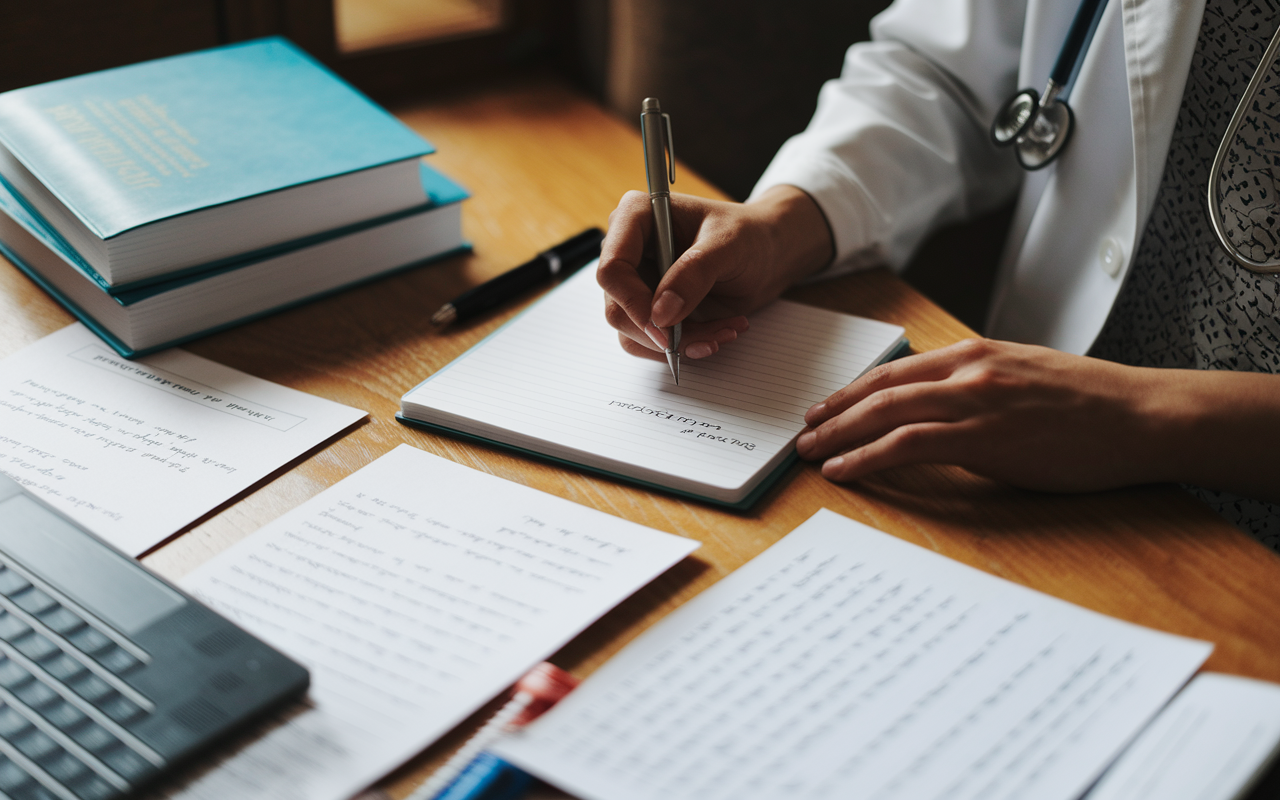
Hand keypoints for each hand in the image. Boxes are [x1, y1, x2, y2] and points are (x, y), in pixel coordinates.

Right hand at [598, 185, 832, 360]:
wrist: (767, 255)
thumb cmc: (748, 236)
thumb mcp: (728, 245)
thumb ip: (694, 274)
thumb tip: (660, 314)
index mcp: (637, 218)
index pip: (612, 268)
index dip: (631, 302)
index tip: (663, 327)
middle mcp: (630, 252)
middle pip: (617, 307)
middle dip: (662, 331)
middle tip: (708, 336)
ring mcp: (638, 284)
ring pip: (634, 332)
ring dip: (681, 342)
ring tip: (724, 331)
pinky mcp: (651, 309)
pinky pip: (653, 342)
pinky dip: (686, 346)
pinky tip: (718, 333)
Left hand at [796, 338, 1255, 493]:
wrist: (1141, 416)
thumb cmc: (1090, 405)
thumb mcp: (1026, 378)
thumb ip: (980, 386)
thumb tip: (943, 408)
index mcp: (976, 354)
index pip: (896, 369)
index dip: (853, 390)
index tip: (826, 406)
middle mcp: (967, 370)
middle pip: (880, 388)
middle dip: (834, 412)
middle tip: (803, 431)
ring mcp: (974, 401)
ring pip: (885, 413)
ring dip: (839, 435)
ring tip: (810, 454)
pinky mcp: (983, 436)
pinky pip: (907, 445)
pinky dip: (867, 457)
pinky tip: (844, 472)